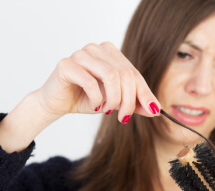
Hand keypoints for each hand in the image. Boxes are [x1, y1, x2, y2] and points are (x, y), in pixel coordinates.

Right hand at [38, 41, 160, 122]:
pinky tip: (95, 106)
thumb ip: (135, 103)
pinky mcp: (67, 64)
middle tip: (124, 118)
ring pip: (111, 76)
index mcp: (111, 52)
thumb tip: (157, 110)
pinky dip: (97, 98)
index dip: (145, 93)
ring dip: (114, 99)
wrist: (57, 103)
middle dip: (129, 100)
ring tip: (108, 110)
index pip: (134, 73)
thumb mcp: (116, 101)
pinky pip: (90, 82)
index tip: (154, 111)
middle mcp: (97, 49)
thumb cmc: (87, 98)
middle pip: (125, 74)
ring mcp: (81, 54)